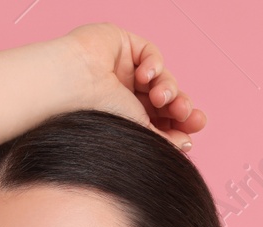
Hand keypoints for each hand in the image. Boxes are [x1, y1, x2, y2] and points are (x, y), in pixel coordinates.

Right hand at [57, 22, 207, 150]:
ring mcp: (124, 70)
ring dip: (169, 88)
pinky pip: (151, 53)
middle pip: (166, 99)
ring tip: (161, 98)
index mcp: (126, 118)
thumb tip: (187, 144)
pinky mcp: (122, 45)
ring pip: (162, 78)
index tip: (191, 132)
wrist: (71, 89)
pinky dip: (156, 65)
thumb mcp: (140, 135)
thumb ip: (165, 141)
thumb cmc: (96, 115)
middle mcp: (125, 94)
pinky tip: (145, 76)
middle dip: (181, 107)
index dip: (180, 124)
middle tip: (185, 114)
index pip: (162, 121)